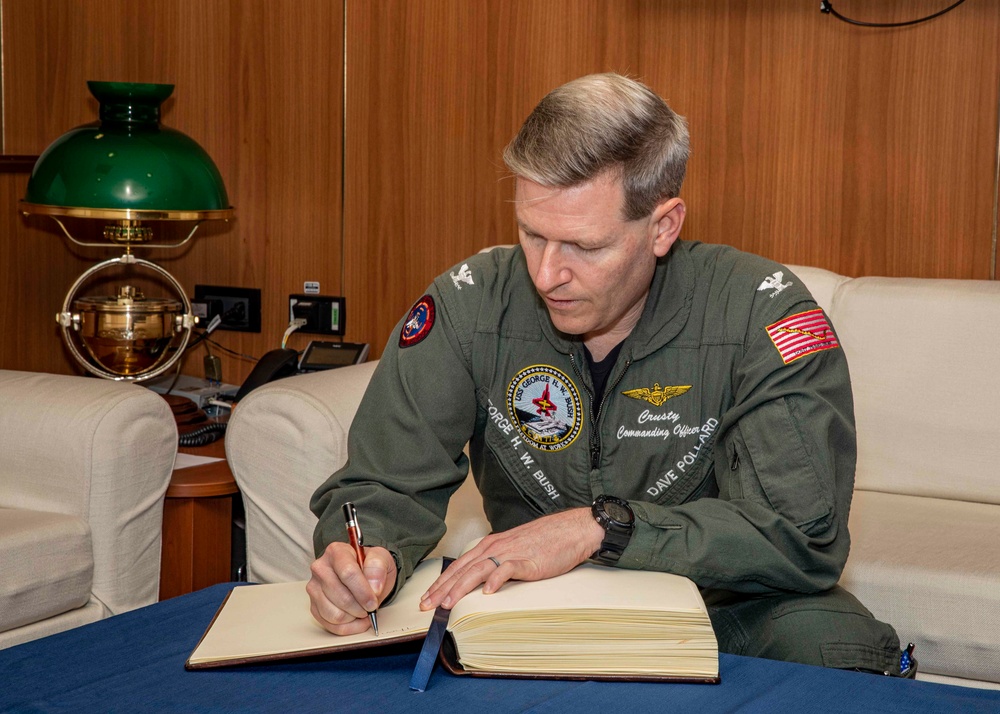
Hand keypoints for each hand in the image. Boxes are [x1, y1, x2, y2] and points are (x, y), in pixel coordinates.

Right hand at [307, 542, 396, 634]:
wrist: (364, 574)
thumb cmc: (370, 566)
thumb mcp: (382, 559)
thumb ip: (378, 568)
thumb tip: (373, 587)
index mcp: (336, 552)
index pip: (347, 573)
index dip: (363, 591)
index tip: (373, 601)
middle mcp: (321, 568)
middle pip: (341, 597)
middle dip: (361, 607)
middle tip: (371, 606)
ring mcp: (315, 588)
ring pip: (335, 614)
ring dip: (354, 617)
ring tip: (363, 610)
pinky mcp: (313, 606)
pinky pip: (331, 625)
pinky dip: (348, 626)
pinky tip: (356, 618)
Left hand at [419, 507, 603, 610]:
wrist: (570, 530)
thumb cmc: (543, 541)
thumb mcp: (512, 550)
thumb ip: (495, 562)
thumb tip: (479, 582)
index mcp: (489, 546)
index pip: (458, 566)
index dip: (440, 583)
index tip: (426, 598)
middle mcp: (494, 548)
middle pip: (462, 570)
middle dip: (442, 589)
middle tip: (426, 606)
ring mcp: (510, 553)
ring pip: (478, 571)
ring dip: (461, 588)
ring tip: (448, 603)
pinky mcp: (528, 560)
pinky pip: (508, 570)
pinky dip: (496, 580)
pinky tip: (488, 593)